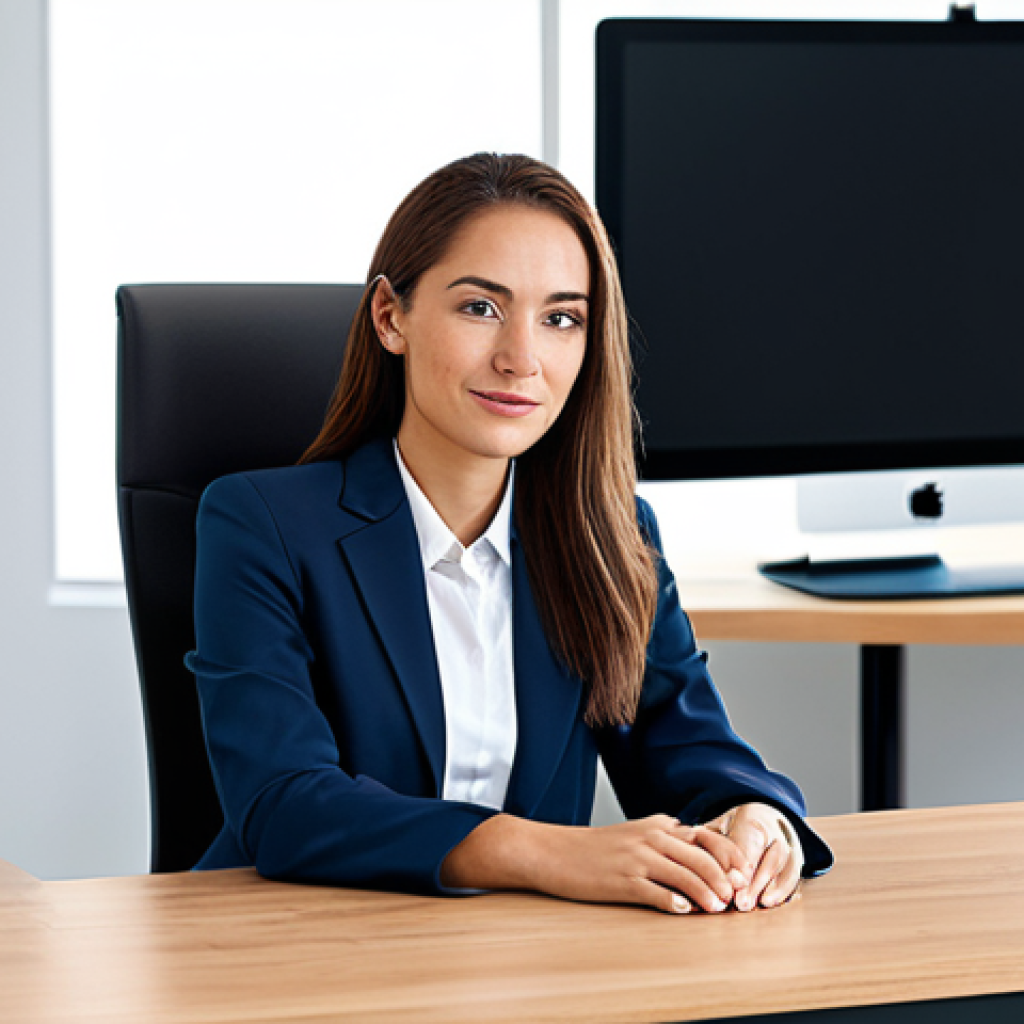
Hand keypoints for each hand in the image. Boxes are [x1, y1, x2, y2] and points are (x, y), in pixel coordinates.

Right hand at [442, 813, 753, 914]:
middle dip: (724, 878)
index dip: (729, 856)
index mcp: (657, 825)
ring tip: (718, 909)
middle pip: (700, 856)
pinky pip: (654, 891)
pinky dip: (673, 901)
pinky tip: (684, 911)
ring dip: (706, 892)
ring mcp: (635, 858)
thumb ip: (665, 839)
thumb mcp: (634, 834)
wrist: (552, 851)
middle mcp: (650, 837)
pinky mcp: (620, 880)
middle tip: (738, 897)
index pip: (705, 836)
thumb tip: (698, 852)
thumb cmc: (594, 848)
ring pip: (683, 874)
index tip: (743, 874)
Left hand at [703, 803, 803, 910]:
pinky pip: (794, 874)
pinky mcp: (796, 858)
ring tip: (757, 905)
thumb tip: (684, 844)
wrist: (762, 816)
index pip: (749, 841)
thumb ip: (706, 837)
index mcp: (753, 817)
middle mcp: (774, 829)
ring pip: (784, 866)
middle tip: (741, 903)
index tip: (733, 884)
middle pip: (768, 856)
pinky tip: (771, 902)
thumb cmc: (732, 825)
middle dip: (755, 882)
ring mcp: (789, 844)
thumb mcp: (717, 824)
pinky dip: (784, 890)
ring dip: (771, 888)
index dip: (743, 865)